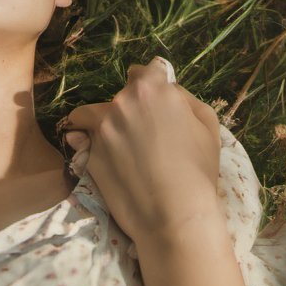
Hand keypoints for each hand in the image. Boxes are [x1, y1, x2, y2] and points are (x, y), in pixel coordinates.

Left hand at [62, 57, 223, 248]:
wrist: (174, 214)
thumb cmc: (198, 169)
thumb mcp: (207, 123)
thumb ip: (184, 97)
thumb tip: (167, 89)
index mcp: (151, 90)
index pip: (143, 71)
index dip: (149, 85)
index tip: (151, 101)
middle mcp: (120, 103)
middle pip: (118, 97)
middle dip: (128, 110)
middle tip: (142, 136)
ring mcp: (100, 128)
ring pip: (90, 115)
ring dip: (100, 124)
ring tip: (116, 147)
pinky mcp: (86, 152)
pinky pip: (79, 140)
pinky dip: (85, 144)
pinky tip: (102, 158)